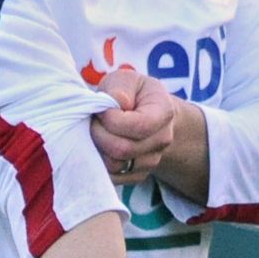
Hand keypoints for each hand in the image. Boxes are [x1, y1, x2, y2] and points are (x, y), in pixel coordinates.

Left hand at [92, 70, 177, 185]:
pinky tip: (100, 146)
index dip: (111, 119)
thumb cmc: (132, 93)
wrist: (146, 113)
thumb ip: (120, 87)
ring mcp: (152, 161)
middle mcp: (162, 140)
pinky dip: (99, 164)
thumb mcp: (126, 80)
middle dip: (99, 134)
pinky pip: (112, 178)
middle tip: (94, 121)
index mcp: (164, 112)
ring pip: (115, 166)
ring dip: (97, 149)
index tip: (102, 108)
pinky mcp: (138, 176)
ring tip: (98, 132)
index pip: (138, 126)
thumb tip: (118, 104)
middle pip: (123, 149)